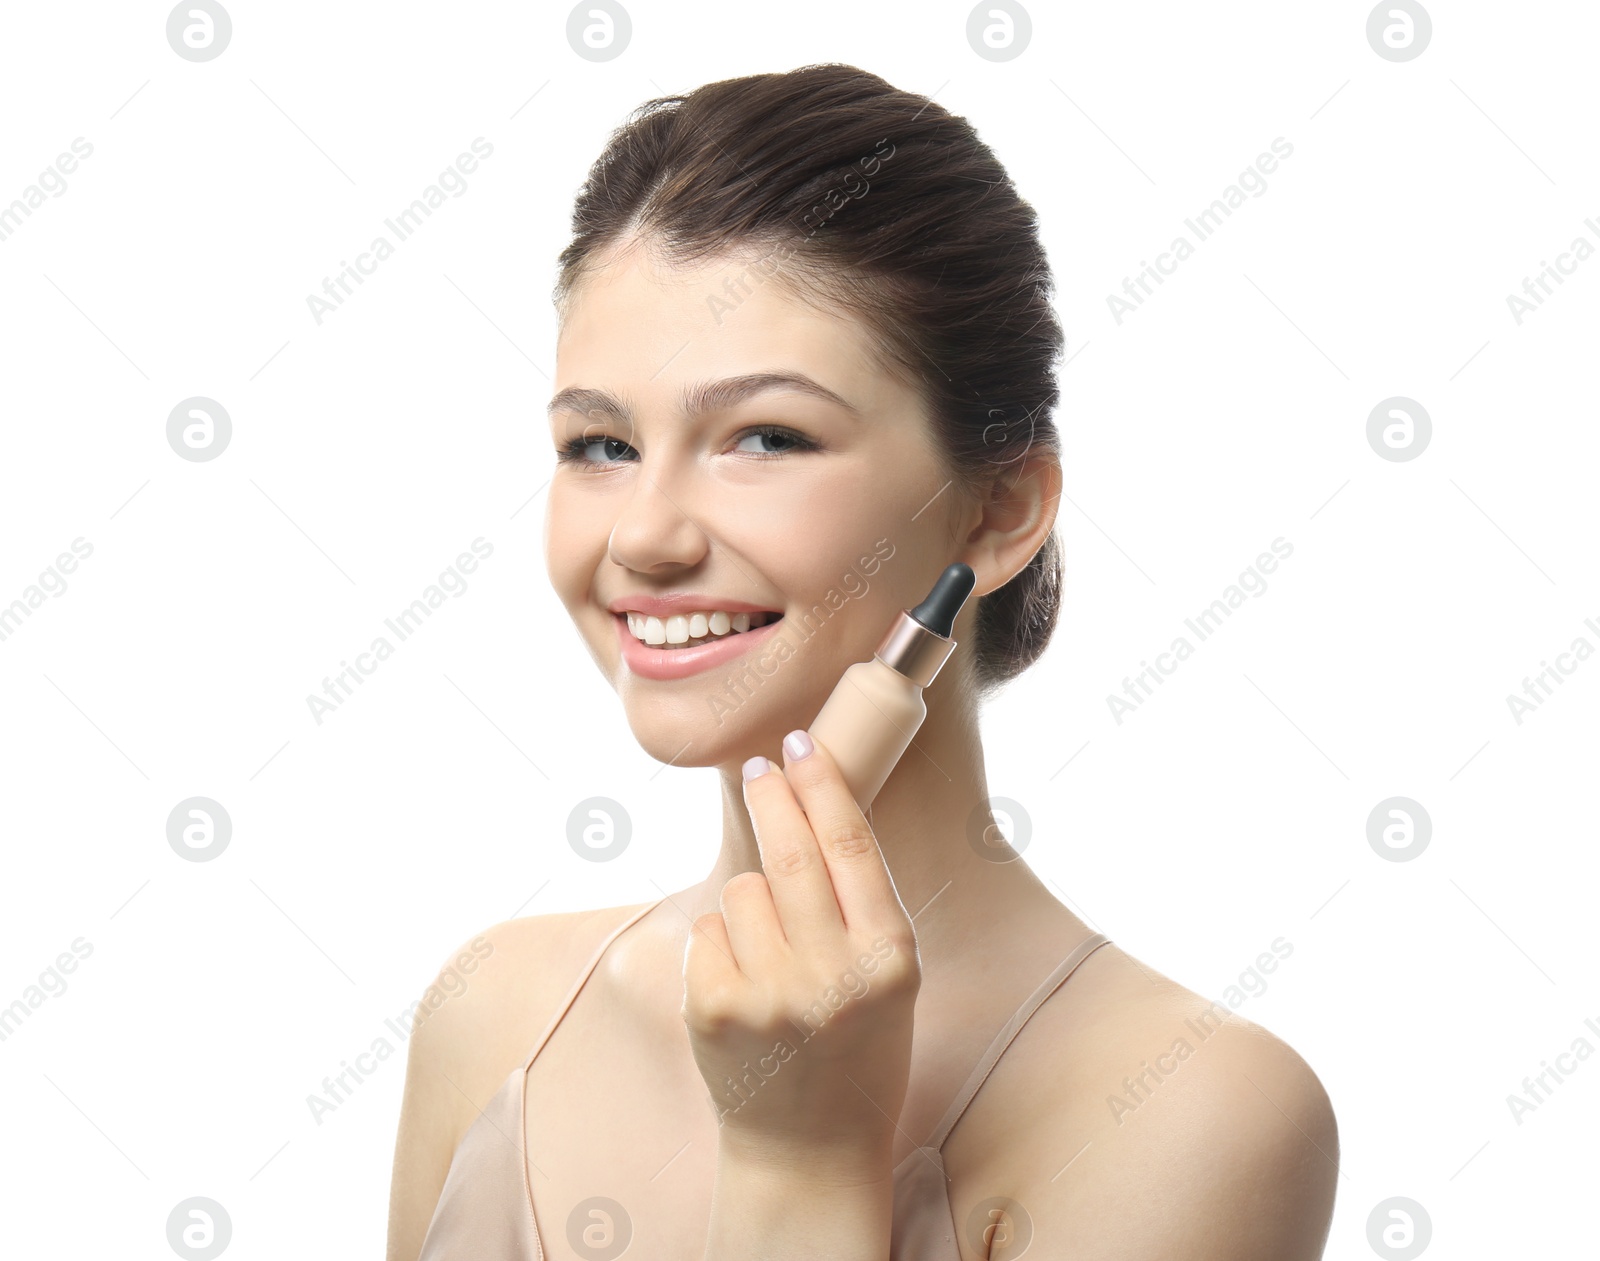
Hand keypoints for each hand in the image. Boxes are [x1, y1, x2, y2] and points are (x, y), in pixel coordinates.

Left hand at [683, 729, 921, 1181]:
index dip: (822, 783)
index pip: (851, 845)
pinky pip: (707, 930)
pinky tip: (741, 987)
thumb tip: (812, 804)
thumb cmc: (856, 1052)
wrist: (809, 1153)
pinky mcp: (714, 1011)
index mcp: (889, 961)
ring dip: (750, 902)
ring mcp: (769, 996)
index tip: (801, 741)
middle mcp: (833, 977)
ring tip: (771, 958)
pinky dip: (718, 944)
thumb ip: (859, 905)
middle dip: (771, 795)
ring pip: (742, 889)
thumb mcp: (888, 980)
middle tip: (758, 768)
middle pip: (790, 850)